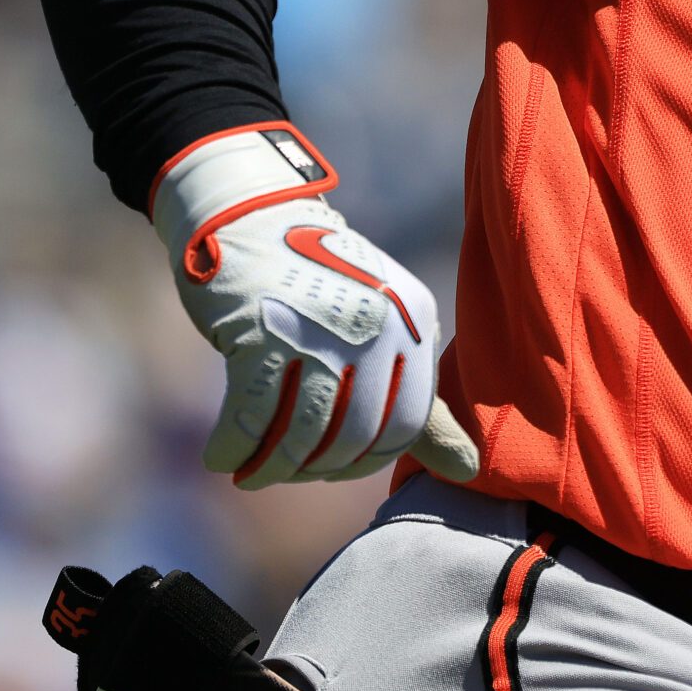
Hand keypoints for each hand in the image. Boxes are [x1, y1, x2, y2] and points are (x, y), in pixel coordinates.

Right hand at [149, 125, 479, 489]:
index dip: (367, 460)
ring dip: (270, 468)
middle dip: (315, 468)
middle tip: (284, 469)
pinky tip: (222, 457)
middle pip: (354, 435)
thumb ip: (423, 404)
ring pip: (301, 433)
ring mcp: (320, 326)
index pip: (407, 425)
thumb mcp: (386, 332)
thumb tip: (469, 471)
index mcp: (415, 321)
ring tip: (251, 472)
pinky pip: (250, 417)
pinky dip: (233, 449)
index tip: (332, 465)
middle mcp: (377, 323)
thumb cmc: (320, 286)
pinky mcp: (261, 331)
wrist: (249, 217)